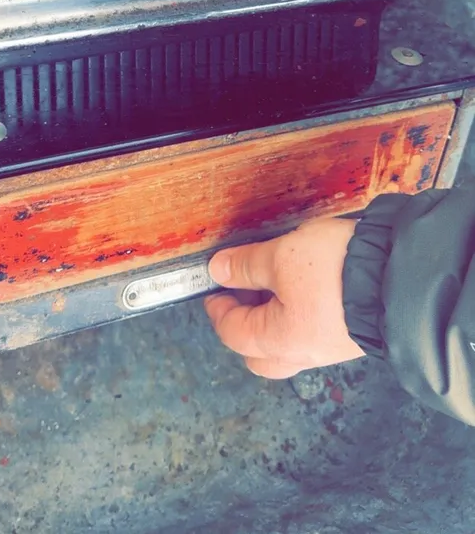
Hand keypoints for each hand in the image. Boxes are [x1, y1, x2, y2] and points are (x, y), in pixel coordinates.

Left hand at [204, 218, 364, 378]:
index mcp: (279, 339)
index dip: (218, 309)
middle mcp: (304, 352)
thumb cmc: (337, 269)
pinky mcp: (351, 334)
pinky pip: (314, 335)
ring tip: (271, 287)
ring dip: (273, 322)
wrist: (398, 274)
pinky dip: (299, 318)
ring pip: (289, 346)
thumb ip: (247, 266)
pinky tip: (303, 292)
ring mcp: (330, 347)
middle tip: (239, 295)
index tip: (213, 290)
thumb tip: (218, 270)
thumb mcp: (281, 256)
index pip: (233, 332)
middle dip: (243, 328)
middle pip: (261, 355)